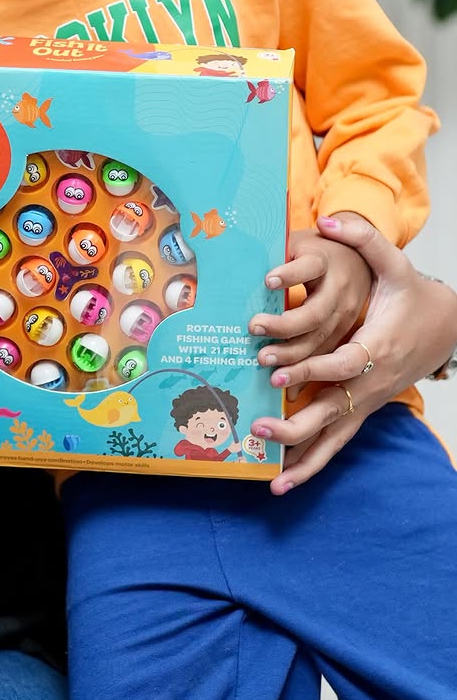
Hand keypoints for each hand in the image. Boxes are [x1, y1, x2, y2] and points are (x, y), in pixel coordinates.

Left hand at [250, 212, 456, 493]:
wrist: (445, 328)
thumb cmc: (412, 297)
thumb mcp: (395, 265)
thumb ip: (366, 240)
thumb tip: (332, 217)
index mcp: (377, 347)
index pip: (341, 364)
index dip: (310, 370)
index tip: (277, 374)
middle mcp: (371, 382)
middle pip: (334, 411)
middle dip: (297, 424)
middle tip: (260, 427)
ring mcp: (367, 401)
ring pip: (335, 438)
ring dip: (303, 460)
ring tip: (273, 482)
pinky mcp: (361, 410)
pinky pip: (336, 442)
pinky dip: (312, 463)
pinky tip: (284, 481)